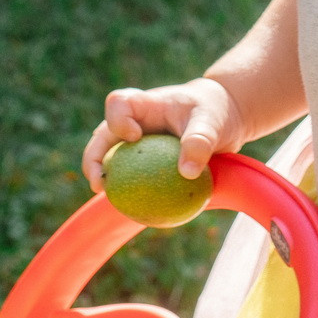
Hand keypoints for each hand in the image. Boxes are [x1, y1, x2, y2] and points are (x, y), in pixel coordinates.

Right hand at [81, 77, 243, 192]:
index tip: (134, 137)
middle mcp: (134, 122)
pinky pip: (133, 177)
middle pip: (103, 136)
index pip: (119, 103)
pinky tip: (138, 214)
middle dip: (93, 159)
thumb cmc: (214, 113)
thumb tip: (187, 173)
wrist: (224, 118)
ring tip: (112, 202)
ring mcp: (137, 143)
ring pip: (112, 159)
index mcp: (145, 104)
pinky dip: (132, 193)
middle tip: (99, 184)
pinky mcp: (145, 161)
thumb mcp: (211, 123)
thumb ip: (200, 142)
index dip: (117, 119)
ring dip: (106, 179)